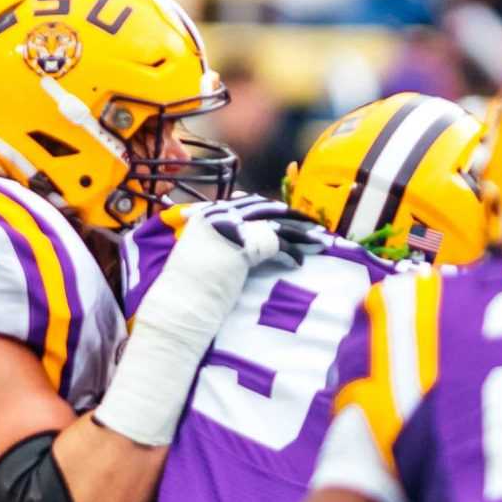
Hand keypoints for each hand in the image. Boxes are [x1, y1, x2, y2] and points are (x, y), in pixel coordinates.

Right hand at [173, 197, 324, 272]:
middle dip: (297, 219)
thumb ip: (217, 235)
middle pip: (270, 211)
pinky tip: (300, 262)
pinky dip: (291, 253)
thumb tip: (237, 229)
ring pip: (279, 226)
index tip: (292, 214)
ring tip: (321, 242)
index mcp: (212, 213)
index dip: (276, 209)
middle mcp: (224, 215)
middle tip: (317, 227)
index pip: (252, 203)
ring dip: (303, 235)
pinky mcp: (247, 244)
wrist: (180, 298)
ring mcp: (236, 228)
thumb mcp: (199, 249)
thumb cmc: (187, 282)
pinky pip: (278, 245)